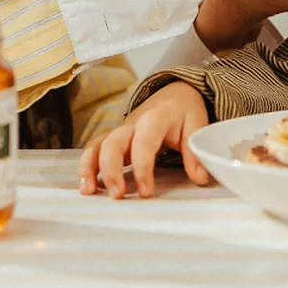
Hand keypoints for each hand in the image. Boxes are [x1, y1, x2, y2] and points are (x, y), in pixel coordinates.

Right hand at [78, 82, 210, 198]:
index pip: (144, 143)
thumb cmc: (183, 111)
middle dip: (111, 170)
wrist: (174, 93)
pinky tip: (88, 186)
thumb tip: (200, 178)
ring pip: (97, 145)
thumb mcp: (196, 126)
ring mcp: (120, 131)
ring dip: (89, 167)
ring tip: (88, 191)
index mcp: (155, 118)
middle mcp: (132, 123)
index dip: (142, 168)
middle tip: (118, 195)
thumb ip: (195, 153)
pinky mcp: (114, 138)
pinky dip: (86, 166)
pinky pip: (94, 149)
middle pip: (113, 143)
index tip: (146, 192)